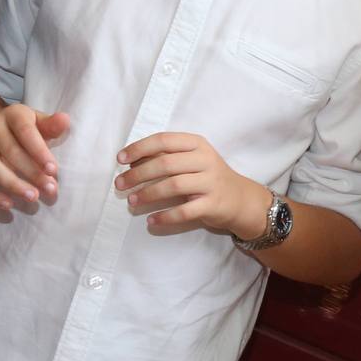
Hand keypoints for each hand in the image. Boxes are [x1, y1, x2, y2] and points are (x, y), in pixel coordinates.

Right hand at [0, 102, 69, 210]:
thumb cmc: (24, 128)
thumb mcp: (39, 122)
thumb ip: (52, 125)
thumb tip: (65, 120)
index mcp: (12, 115)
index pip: (25, 132)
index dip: (39, 151)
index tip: (53, 170)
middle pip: (10, 152)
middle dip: (31, 172)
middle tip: (49, 188)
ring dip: (13, 184)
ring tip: (33, 197)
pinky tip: (8, 205)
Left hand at [116, 132, 268, 237]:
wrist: (240, 199)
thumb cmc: (208, 177)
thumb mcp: (191, 160)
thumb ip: (165, 157)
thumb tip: (131, 160)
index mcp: (197, 144)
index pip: (164, 140)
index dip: (139, 148)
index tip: (120, 159)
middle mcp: (206, 160)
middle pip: (166, 164)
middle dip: (138, 174)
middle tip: (119, 184)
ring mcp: (211, 182)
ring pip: (173, 186)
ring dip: (148, 194)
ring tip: (132, 202)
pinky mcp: (213, 204)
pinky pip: (185, 211)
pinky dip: (165, 216)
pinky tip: (151, 220)